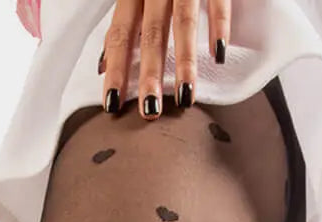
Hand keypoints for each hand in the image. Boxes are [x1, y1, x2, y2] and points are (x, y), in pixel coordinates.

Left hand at [97, 0, 230, 117]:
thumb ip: (124, 25)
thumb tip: (102, 65)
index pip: (120, 33)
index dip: (116, 68)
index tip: (112, 104)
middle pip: (151, 33)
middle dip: (149, 74)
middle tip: (149, 110)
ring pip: (183, 21)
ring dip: (184, 61)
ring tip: (184, 97)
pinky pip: (218, 0)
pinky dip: (219, 25)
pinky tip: (218, 54)